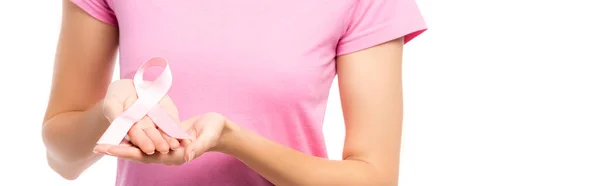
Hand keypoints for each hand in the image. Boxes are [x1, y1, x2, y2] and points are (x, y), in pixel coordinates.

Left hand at [93, 112, 233, 164]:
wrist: (219, 130)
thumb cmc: (214, 131)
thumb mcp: (207, 137)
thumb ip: (198, 147)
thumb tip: (186, 157)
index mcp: (173, 156)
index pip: (145, 156)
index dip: (126, 152)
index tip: (109, 150)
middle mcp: (165, 154)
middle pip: (136, 153)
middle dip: (117, 150)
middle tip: (97, 146)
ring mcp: (164, 147)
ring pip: (139, 147)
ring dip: (122, 143)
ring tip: (102, 140)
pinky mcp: (164, 139)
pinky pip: (145, 139)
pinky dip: (133, 135)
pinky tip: (121, 130)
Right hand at [101, 79, 180, 154]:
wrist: (130, 86)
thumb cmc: (116, 97)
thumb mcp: (111, 103)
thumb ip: (115, 114)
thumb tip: (117, 123)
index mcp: (131, 129)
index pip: (137, 137)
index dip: (143, 142)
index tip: (149, 149)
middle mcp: (146, 129)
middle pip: (153, 136)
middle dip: (159, 143)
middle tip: (164, 149)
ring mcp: (158, 122)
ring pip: (165, 132)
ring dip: (171, 139)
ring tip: (176, 145)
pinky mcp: (169, 114)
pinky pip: (174, 123)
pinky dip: (179, 130)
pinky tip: (185, 136)